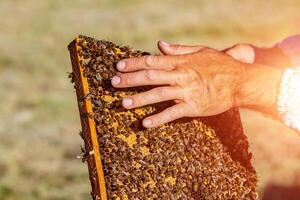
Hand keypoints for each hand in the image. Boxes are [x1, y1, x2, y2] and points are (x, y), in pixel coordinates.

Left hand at [111, 44, 249, 127]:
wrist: (239, 81)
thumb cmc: (220, 65)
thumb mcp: (200, 51)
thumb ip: (179, 49)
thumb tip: (160, 44)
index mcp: (180, 62)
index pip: (152, 61)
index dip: (134, 63)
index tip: (119, 66)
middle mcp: (180, 76)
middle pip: (150, 77)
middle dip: (130, 80)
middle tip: (113, 83)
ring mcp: (186, 91)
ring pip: (158, 94)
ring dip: (140, 99)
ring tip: (124, 103)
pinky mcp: (193, 107)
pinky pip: (172, 113)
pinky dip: (158, 118)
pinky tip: (145, 123)